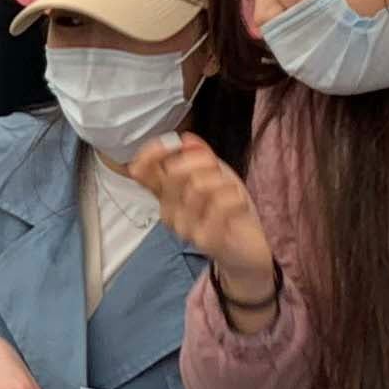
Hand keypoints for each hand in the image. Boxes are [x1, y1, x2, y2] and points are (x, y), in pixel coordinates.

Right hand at [128, 135, 279, 311]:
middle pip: (175, 171)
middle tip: (217, 170)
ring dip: (221, 181)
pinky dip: (233, 197)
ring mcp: (184, 227)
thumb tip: (187, 138)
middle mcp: (168, 210)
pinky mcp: (204, 240)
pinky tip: (238, 203)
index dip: (153, 152)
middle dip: (203, 161)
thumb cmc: (227, 211)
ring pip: (198, 185)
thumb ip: (201, 156)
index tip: (175, 143)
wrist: (246, 251)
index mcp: (166, 194)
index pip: (143, 171)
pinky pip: (218, 204)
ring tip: (231, 190)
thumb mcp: (216, 176)